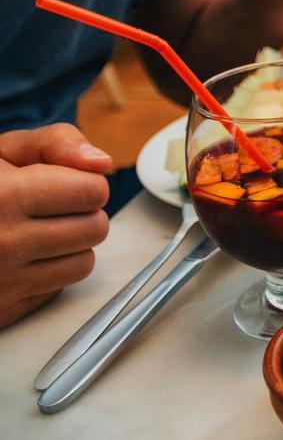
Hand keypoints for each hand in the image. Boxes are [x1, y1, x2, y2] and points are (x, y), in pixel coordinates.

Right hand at [0, 124, 111, 328]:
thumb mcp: (1, 151)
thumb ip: (55, 142)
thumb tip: (101, 164)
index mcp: (4, 197)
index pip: (93, 191)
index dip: (81, 183)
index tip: (60, 183)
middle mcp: (2, 244)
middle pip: (95, 228)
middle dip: (80, 214)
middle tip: (47, 209)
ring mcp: (2, 283)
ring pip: (84, 263)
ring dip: (69, 246)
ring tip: (35, 231)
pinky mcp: (2, 311)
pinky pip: (58, 290)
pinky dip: (48, 274)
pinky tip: (21, 258)